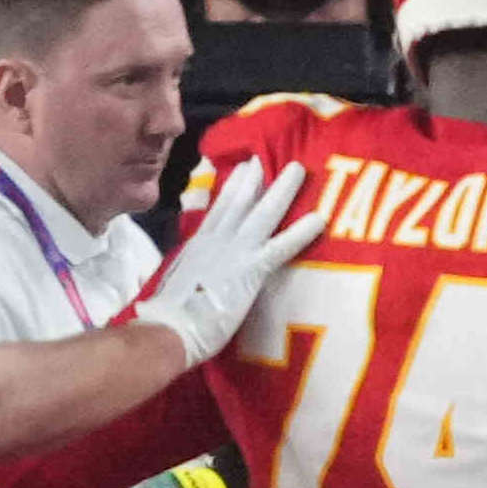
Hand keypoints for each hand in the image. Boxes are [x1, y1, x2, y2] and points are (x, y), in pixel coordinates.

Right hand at [134, 154, 316, 362]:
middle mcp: (215, 241)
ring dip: (282, 191)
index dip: (231, 189)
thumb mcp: (175, 281)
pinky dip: (300, 232)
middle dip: (254, 179)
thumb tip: (192, 265)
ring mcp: (234, 252)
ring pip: (262, 214)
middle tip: (267, 159)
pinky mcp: (249, 270)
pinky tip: (320, 219)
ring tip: (299, 169)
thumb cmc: (167, 317)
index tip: (242, 170)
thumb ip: (188, 268)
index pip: (217, 211)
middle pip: (238, 202)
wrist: (166, 328)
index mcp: (197, 245)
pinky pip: (280, 247)